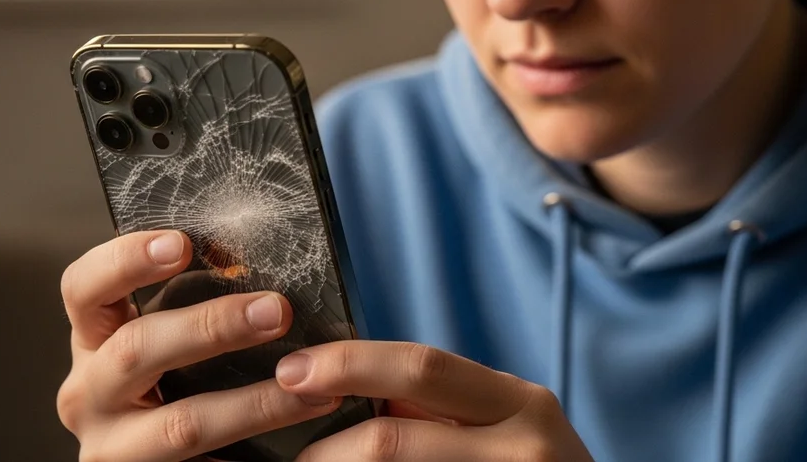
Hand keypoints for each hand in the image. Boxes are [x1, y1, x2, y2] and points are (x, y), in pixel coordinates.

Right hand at [56, 230, 343, 461]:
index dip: (124, 260)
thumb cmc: (175, 387)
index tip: (180, 243)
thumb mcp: (170, 342)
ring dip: (255, 403)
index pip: (84, 290)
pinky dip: (262, 447)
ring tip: (312, 387)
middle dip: (211, 326)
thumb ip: (193, 304)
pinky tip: (302, 426)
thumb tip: (251, 260)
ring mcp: (114, 449)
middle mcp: (89, 395)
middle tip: (276, 311)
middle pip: (135, 350)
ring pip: (181, 425)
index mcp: (94, 343)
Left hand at [274, 341, 594, 460]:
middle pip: (396, 435)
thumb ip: (448, 406)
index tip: (293, 369)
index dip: (350, 364)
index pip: (422, 367)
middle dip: (327, 438)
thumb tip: (355, 384)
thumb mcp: (510, 428)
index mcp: (519, 403)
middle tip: (285, 443)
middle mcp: (522, 443)